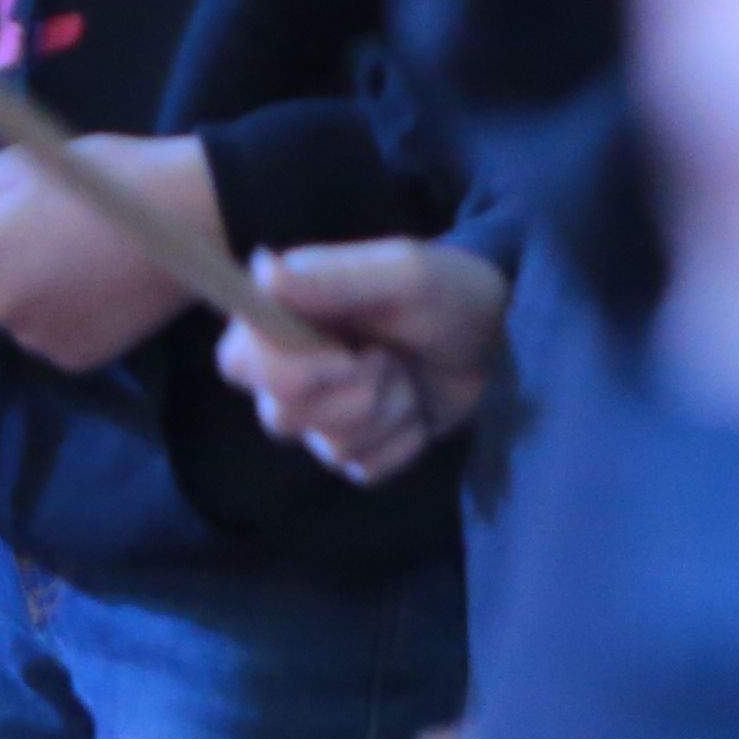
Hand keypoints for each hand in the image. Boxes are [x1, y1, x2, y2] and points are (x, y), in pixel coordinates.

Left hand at [0, 134, 224, 375]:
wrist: (195, 216)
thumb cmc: (101, 176)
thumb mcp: (14, 169)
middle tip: (35, 229)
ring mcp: (39, 339)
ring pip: (7, 318)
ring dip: (25, 291)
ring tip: (76, 249)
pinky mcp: (78, 359)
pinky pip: (46, 336)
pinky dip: (60, 313)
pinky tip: (96, 281)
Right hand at [218, 237, 510, 483]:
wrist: (499, 332)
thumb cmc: (448, 289)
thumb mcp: (401, 273)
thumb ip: (332, 279)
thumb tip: (262, 269)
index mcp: (286, 317)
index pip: (239, 362)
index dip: (290, 371)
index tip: (345, 353)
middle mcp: (291, 368)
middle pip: (280, 416)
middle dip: (353, 394)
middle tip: (387, 359)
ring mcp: (324, 414)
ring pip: (329, 447)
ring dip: (388, 411)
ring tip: (408, 374)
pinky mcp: (359, 448)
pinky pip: (364, 470)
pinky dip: (403, 443)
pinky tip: (417, 409)